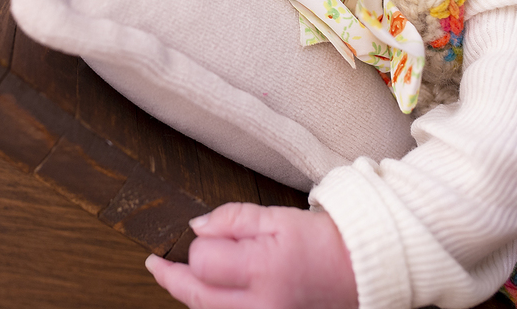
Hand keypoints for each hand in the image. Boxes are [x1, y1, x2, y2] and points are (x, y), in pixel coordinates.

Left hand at [145, 202, 358, 308]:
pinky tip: (206, 291)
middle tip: (156, 263)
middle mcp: (262, 303)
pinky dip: (211, 305)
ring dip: (189, 294)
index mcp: (264, 268)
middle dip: (172, 278)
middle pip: (197, 297)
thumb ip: (234, 219)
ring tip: (175, 275)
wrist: (360, 271)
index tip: (201, 234)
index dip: (196, 246)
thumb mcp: (278, 217)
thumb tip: (197, 226)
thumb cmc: (323, 242)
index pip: (204, 263)